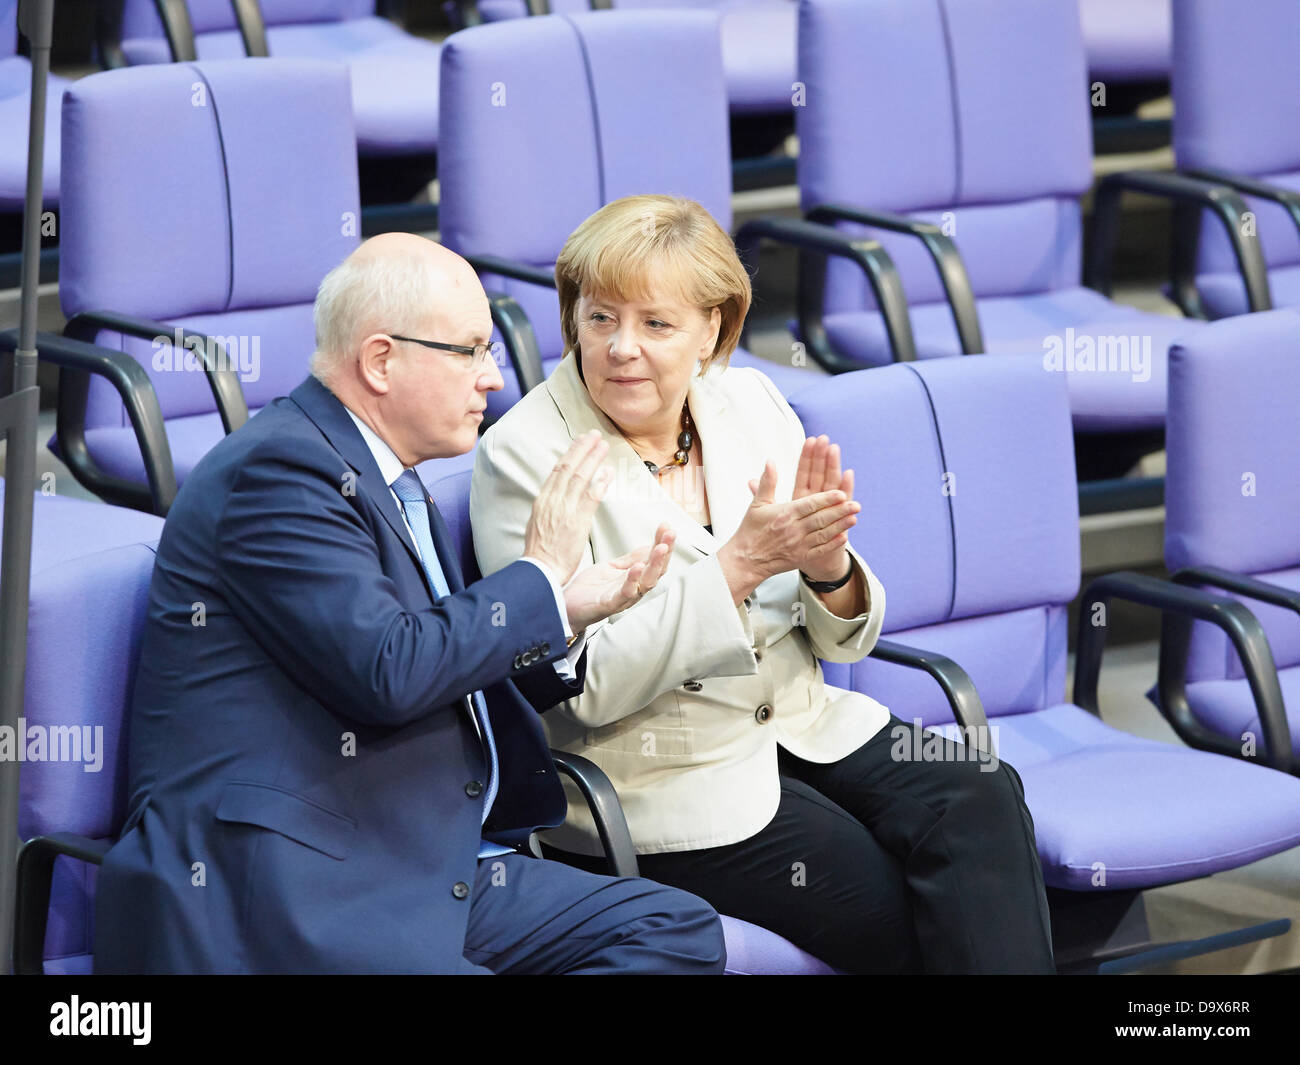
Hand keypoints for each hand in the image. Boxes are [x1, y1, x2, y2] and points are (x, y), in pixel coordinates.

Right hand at [523, 431, 611, 583]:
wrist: (540, 571)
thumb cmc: (540, 552)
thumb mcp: (537, 523)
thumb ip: (548, 507)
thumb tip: (554, 496)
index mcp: (542, 500)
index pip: (557, 470)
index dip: (570, 454)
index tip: (580, 441)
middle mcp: (552, 501)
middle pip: (568, 467)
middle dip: (582, 448)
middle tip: (594, 434)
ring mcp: (564, 510)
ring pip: (580, 477)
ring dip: (593, 458)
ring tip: (604, 445)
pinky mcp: (577, 522)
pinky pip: (591, 497)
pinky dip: (600, 482)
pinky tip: (609, 471)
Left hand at [563, 524, 675, 631]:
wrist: (566, 607)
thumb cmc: (589, 590)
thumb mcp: (612, 568)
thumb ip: (630, 559)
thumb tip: (649, 546)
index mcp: (635, 579)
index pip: (655, 560)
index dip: (662, 543)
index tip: (666, 527)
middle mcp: (634, 589)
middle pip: (657, 571)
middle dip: (665, 551)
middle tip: (670, 534)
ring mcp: (624, 598)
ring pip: (647, 582)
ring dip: (655, 564)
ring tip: (661, 548)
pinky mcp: (609, 604)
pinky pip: (625, 593)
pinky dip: (632, 581)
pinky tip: (637, 567)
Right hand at [716, 460, 859, 604]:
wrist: (745, 560)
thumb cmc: (751, 530)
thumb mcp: (757, 503)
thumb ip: (767, 481)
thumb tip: (771, 461)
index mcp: (784, 514)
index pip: (810, 505)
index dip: (826, 499)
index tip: (841, 494)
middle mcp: (793, 530)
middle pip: (821, 519)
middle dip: (840, 511)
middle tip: (856, 505)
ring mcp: (798, 545)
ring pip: (823, 534)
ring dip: (840, 526)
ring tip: (854, 518)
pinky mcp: (800, 558)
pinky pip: (819, 550)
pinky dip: (832, 544)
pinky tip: (844, 537)